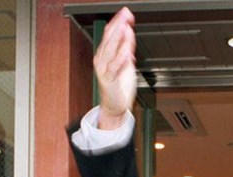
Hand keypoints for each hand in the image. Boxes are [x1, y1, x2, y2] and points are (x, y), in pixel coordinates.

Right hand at [93, 7, 136, 128]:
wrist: (114, 107)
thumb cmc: (119, 87)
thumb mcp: (125, 63)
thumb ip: (126, 48)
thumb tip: (130, 33)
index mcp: (104, 55)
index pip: (109, 34)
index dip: (118, 22)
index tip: (126, 13)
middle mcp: (102, 60)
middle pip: (109, 39)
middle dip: (118, 25)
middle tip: (126, 15)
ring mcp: (104, 70)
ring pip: (110, 51)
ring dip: (118, 38)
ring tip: (124, 28)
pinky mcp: (109, 81)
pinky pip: (115, 68)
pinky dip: (121, 59)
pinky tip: (126, 52)